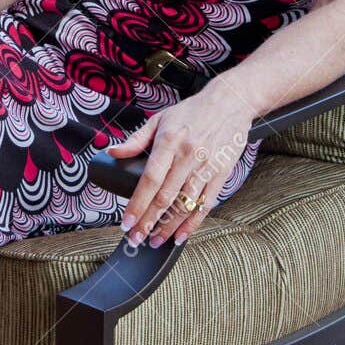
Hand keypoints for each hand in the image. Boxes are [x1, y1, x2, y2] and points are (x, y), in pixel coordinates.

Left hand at [105, 79, 255, 247]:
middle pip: (165, 197)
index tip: (127, 222)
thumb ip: (136, 139)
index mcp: (169, 142)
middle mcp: (187, 156)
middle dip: (148, 222)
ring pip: (185, 205)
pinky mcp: (220, 174)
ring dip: (168, 227)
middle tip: (136, 239)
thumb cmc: (193, 112)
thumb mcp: (160, 119)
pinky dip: (192, 223)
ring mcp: (206, 167)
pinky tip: (180, 235)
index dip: (137, 204)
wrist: (231, 103)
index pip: (150, 180)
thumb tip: (114, 151)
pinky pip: (205, 204)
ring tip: (154, 241)